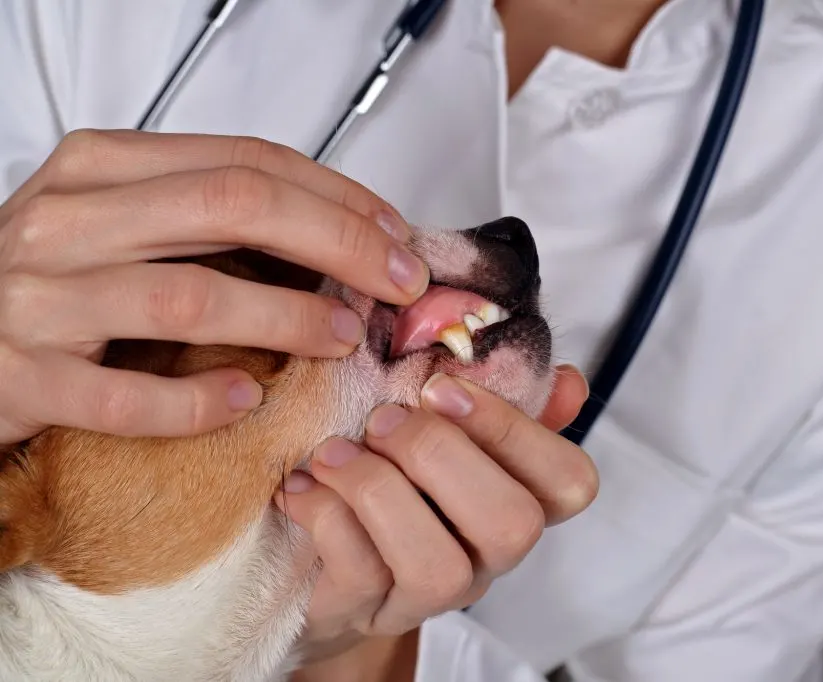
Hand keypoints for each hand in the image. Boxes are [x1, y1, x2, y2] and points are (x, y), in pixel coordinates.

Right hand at [0, 129, 427, 445]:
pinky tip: (245, 399)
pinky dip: (197, 402)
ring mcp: (39, 298)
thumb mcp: (122, 223)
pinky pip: (127, 397)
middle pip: (233, 207)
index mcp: (101, 168)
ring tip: (340, 335)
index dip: (336, 196)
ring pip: (190, 295)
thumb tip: (335, 238)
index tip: (395, 233)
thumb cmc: (52, 281)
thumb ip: (207, 218)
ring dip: (286, 316)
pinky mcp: (23, 378)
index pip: (245, 163)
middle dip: (339, 241)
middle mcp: (68, 219)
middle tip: (399, 281)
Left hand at [276, 364, 595, 666]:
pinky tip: (303, 484)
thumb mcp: (446, 433)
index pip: (569, 482)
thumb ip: (504, 401)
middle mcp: (486, 558)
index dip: (516, 430)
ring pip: (438, 566)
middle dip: (439, 455)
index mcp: (518, 501)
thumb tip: (569, 380)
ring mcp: (429, 597)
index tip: (442, 387)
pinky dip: (326, 514)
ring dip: (378, 489)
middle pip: (513, 526)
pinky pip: (361, 575)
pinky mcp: (366, 615)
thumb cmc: (391, 479)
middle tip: (382, 419)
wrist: (316, 560)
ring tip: (333, 452)